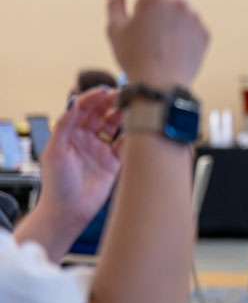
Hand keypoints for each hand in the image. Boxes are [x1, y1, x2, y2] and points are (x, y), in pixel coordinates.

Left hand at [37, 87, 122, 227]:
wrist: (69, 211)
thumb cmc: (57, 183)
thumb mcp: (55, 150)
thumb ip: (64, 123)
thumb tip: (71, 100)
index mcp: (69, 133)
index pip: (82, 107)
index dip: (93, 97)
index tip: (106, 91)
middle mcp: (85, 138)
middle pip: (100, 113)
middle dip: (111, 102)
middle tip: (124, 96)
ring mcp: (100, 149)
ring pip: (115, 125)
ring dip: (123, 116)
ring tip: (133, 110)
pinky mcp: (113, 162)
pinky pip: (125, 144)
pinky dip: (132, 136)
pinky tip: (137, 131)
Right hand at [107, 0, 208, 87]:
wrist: (161, 85)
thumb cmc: (133, 56)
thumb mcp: (115, 28)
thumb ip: (115, 3)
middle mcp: (178, 0)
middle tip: (144, 17)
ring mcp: (195, 16)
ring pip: (180, 5)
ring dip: (169, 12)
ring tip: (158, 34)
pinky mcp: (204, 31)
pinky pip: (191, 22)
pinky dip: (182, 26)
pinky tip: (171, 43)